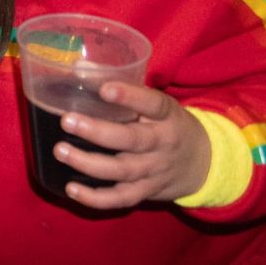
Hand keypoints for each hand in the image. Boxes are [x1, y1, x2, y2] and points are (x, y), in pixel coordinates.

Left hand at [53, 81, 211, 208]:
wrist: (205, 163)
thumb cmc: (167, 123)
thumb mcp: (155, 102)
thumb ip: (121, 86)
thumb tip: (79, 68)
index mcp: (167, 116)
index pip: (152, 103)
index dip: (130, 96)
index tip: (105, 89)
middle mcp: (162, 144)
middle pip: (132, 140)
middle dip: (97, 132)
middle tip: (66, 121)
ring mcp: (154, 170)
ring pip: (122, 170)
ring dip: (89, 163)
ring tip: (61, 151)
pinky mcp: (147, 192)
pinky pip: (122, 198)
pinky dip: (96, 198)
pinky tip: (71, 189)